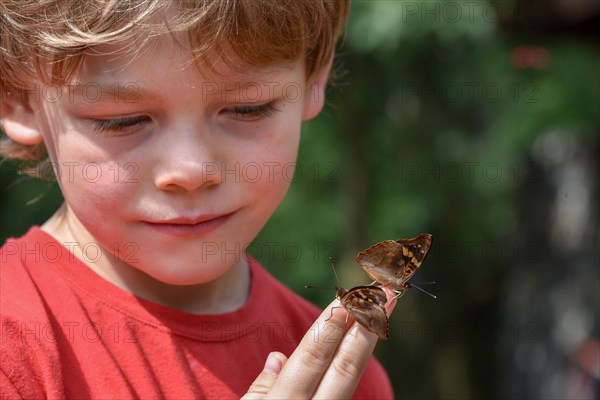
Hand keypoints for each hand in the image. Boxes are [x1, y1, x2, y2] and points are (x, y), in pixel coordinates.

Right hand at [243, 288, 396, 398]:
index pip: (310, 362)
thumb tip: (278, 357)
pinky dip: (352, 368)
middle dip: (366, 328)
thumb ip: (260, 392)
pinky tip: (361, 343)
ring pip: (350, 383)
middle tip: (385, 294)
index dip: (330, 329)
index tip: (348, 297)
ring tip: (381, 311)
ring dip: (366, 344)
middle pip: (345, 370)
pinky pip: (342, 397)